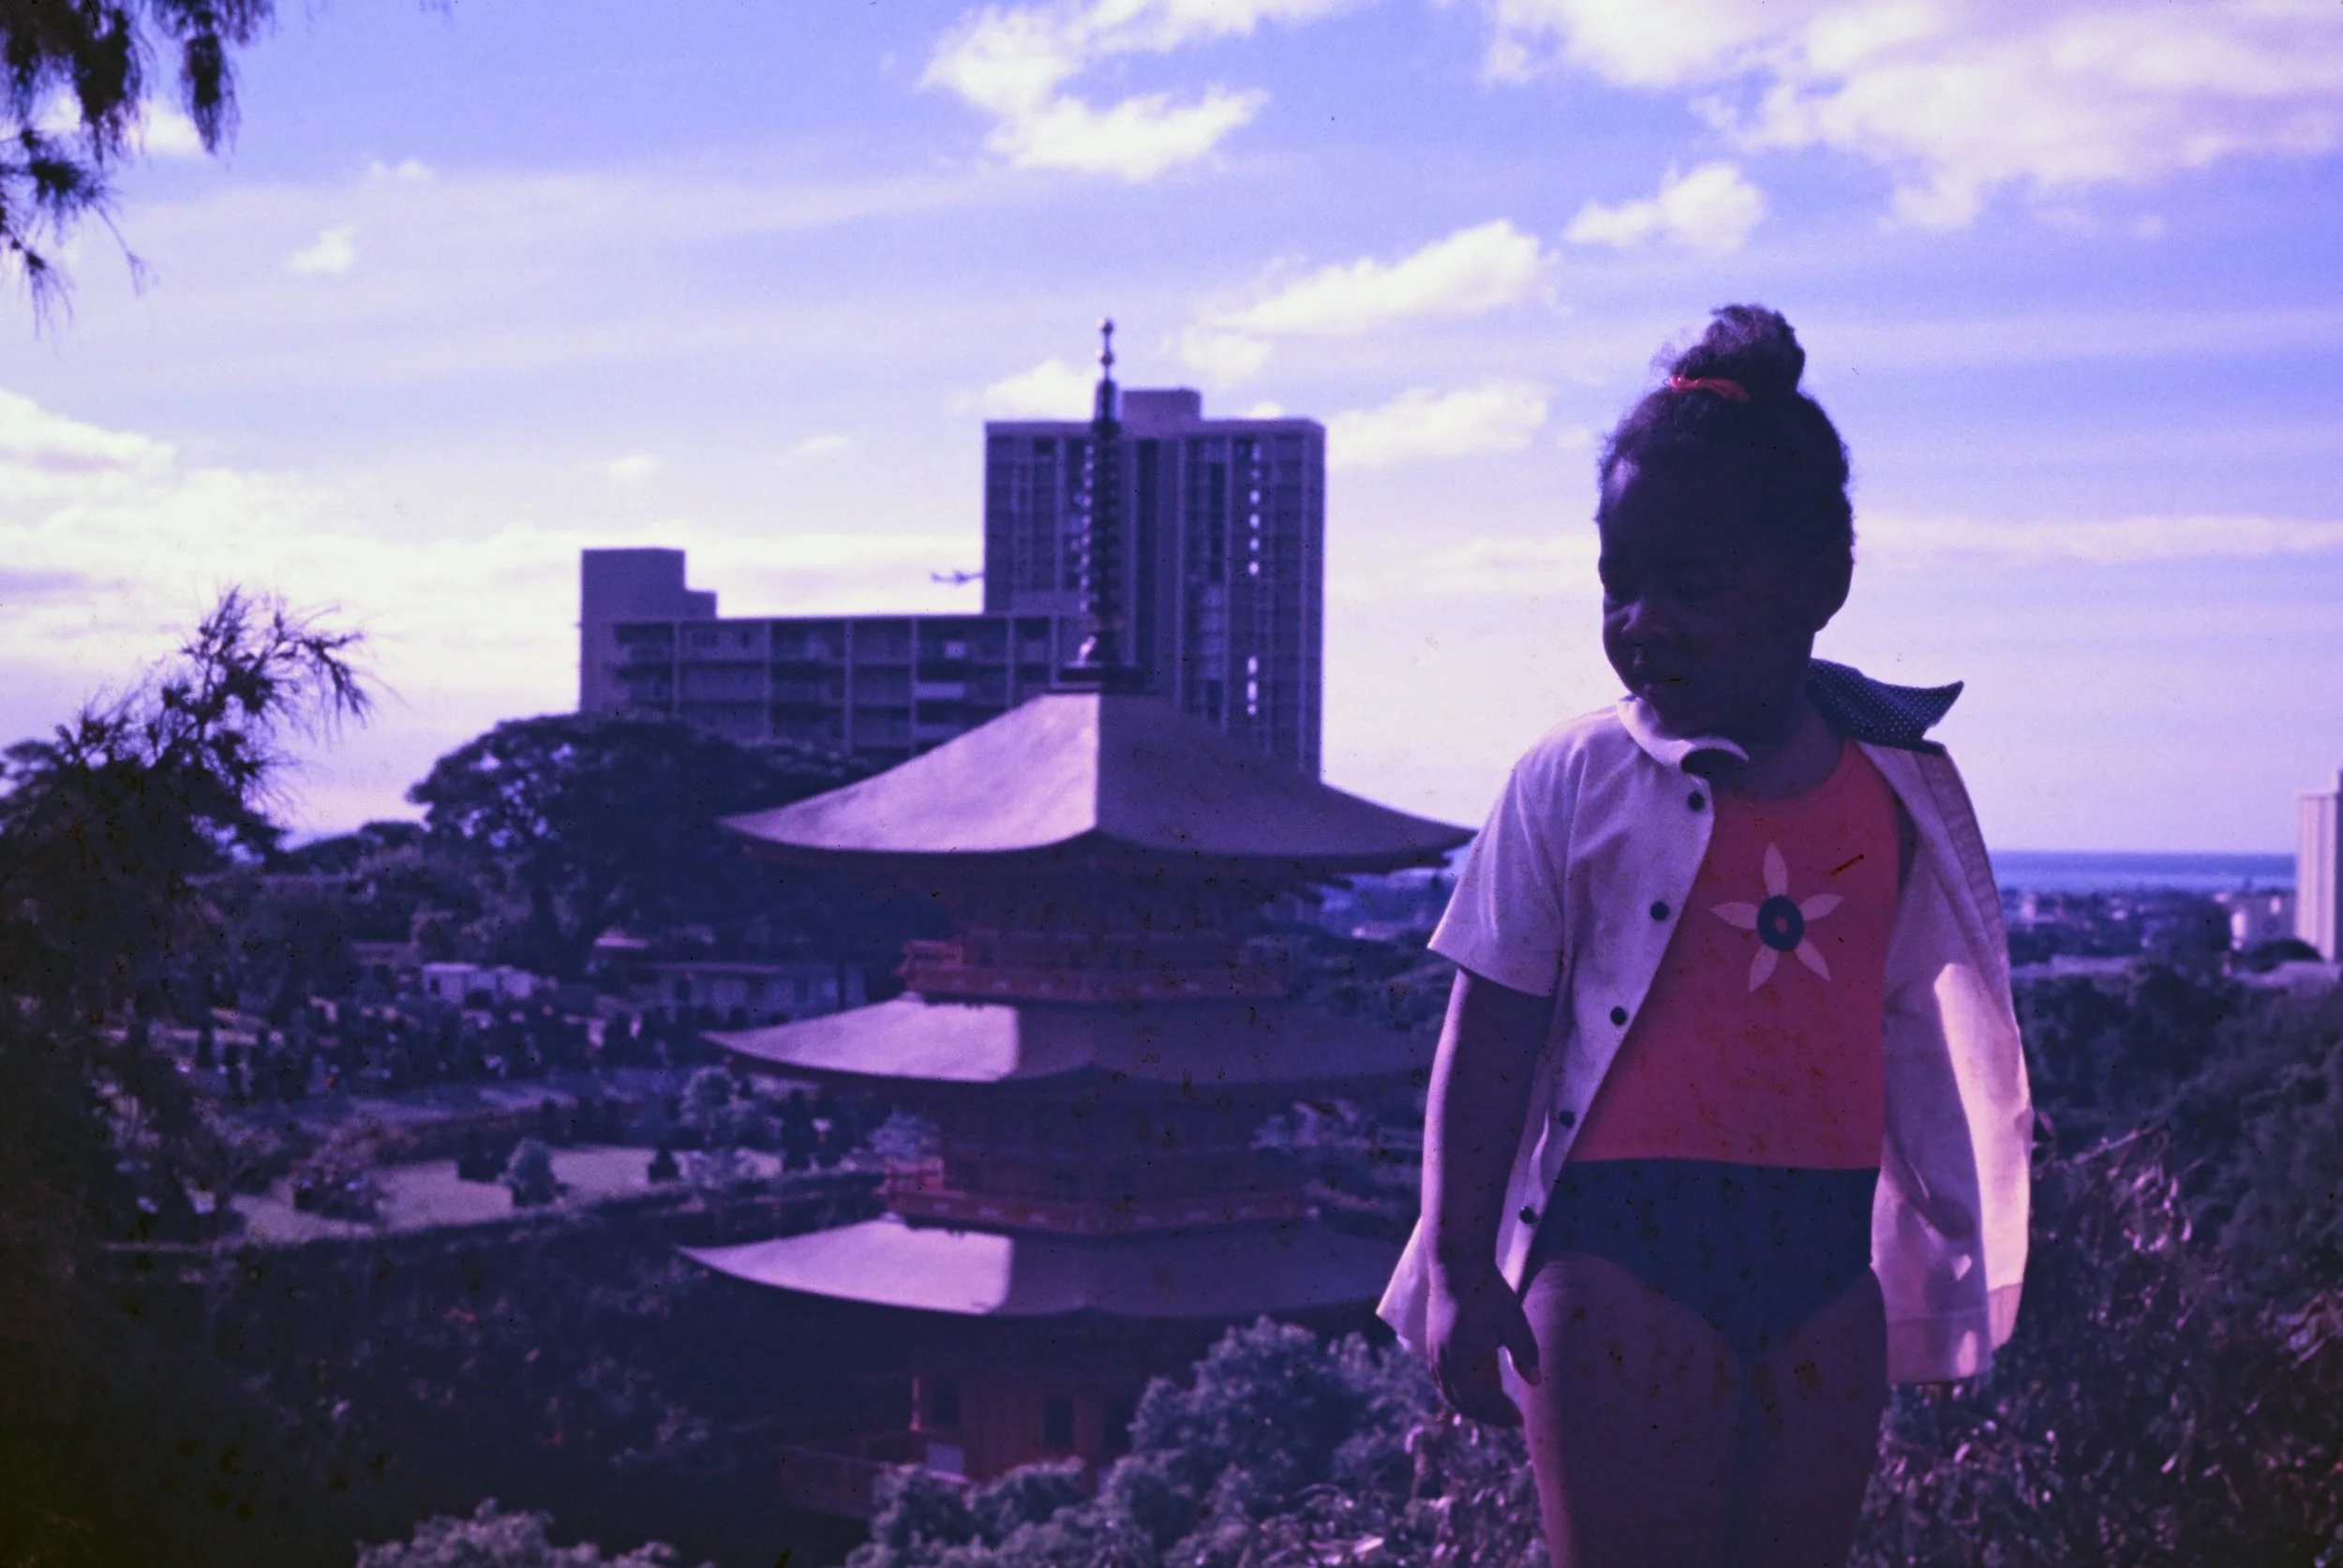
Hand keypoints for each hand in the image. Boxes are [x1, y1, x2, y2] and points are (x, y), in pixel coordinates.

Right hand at [1426, 1263, 1540, 1426]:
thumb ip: (1525, 1353)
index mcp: (1467, 1357)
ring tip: (1493, 1410)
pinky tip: (1470, 1391)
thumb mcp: (1514, 1321)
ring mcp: (1436, 1353)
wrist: (1457, 1265)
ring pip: (1450, 1393)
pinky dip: (1456, 1393)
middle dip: (1488, 1415)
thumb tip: (1535, 1382)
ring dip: (1472, 1406)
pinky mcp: (1433, 1345)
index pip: (1484, 1399)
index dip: (1501, 1414)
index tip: (1520, 1419)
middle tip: (1510, 1420)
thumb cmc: (1489, 1291)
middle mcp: (1447, 1360)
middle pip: (1465, 1401)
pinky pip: (1441, 1380)